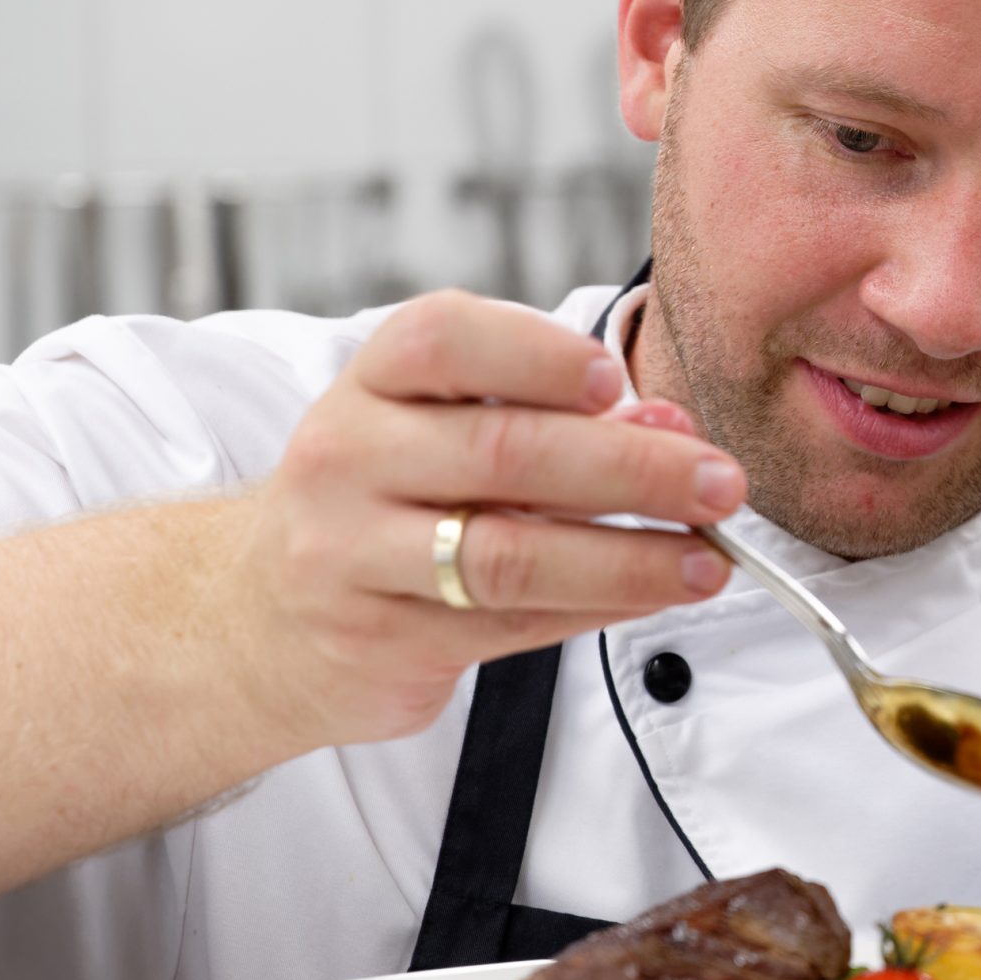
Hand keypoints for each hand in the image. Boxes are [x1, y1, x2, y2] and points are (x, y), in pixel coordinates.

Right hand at [223, 290, 744, 748]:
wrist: (261, 615)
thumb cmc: (385, 500)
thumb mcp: (445, 431)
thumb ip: (554, 422)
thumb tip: (671, 430)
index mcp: (370, 384)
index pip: (444, 339)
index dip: (537, 354)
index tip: (616, 380)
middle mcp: (347, 460)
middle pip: (502, 453)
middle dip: (630, 468)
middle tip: (720, 482)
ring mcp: (353, 555)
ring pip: (510, 556)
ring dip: (628, 558)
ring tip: (708, 559)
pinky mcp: (380, 640)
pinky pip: (512, 626)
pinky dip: (598, 609)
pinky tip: (655, 595)